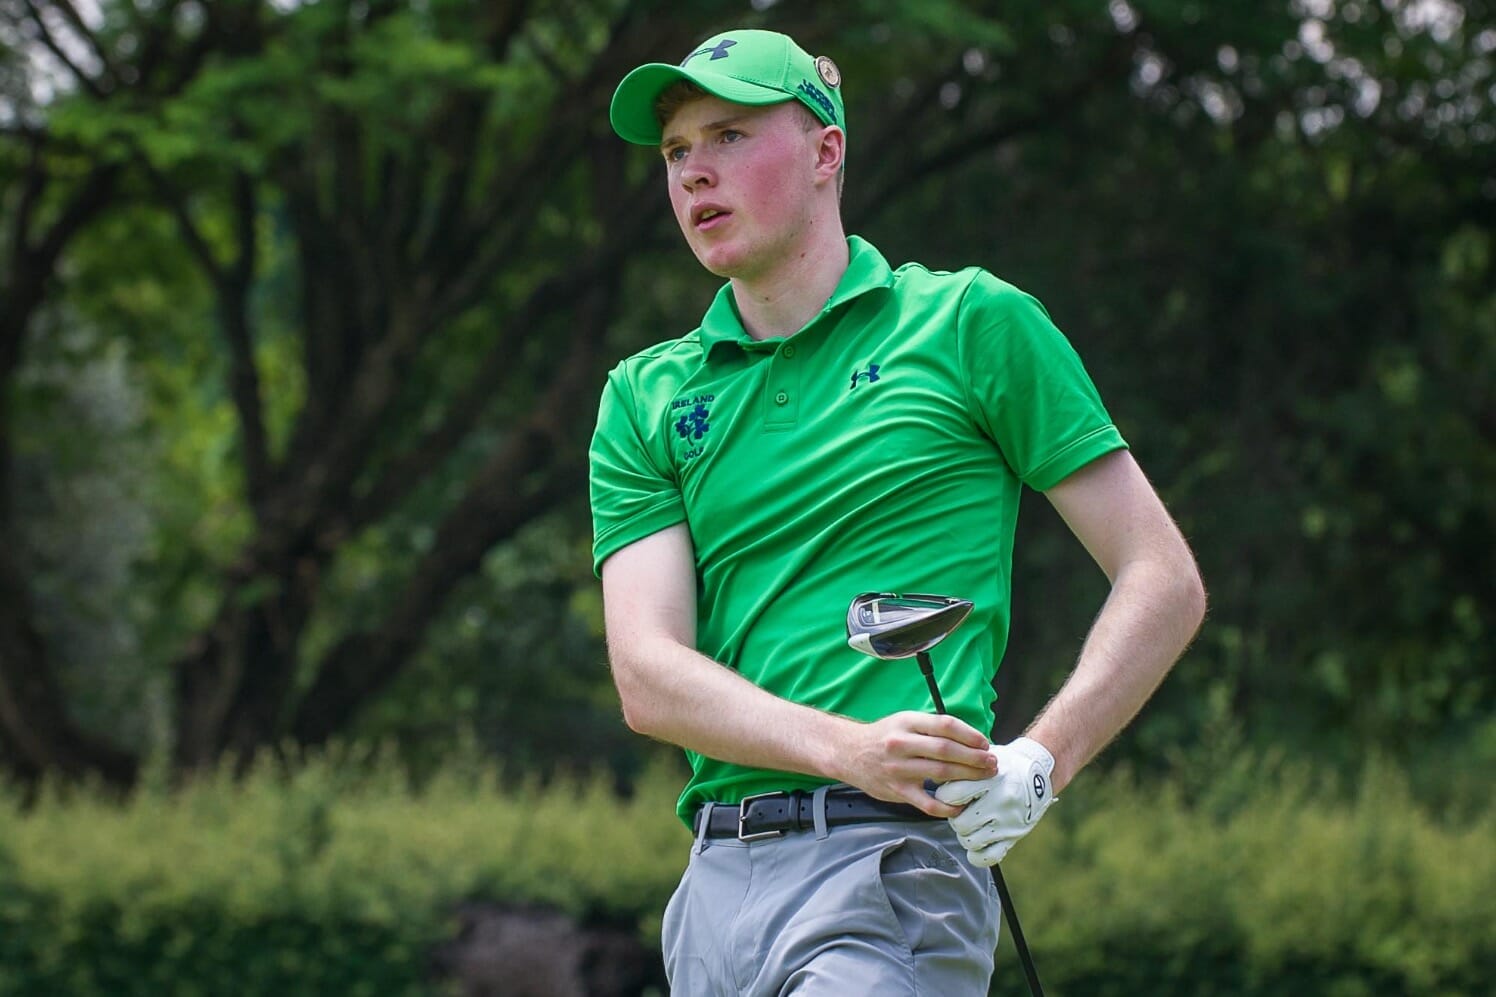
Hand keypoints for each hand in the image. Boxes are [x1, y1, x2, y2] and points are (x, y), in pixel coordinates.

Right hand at [835, 711, 998, 816]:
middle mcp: (902, 744)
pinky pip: (927, 803)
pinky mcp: (897, 790)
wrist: (849, 752)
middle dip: (975, 757)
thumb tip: (969, 740)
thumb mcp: (904, 721)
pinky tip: (960, 805)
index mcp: (907, 722)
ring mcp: (899, 769)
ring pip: (941, 773)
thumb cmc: (883, 736)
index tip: (984, 743)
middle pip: (947, 750)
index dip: (969, 734)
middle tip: (991, 763)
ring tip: (984, 777)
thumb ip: (931, 728)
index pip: (945, 725)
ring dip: (968, 776)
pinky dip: (947, 807)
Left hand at [934, 736, 1055, 865]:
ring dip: (965, 833)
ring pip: (970, 840)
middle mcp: (1000, 802)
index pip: (951, 796)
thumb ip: (959, 770)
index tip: (950, 794)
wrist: (1038, 773)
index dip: (945, 796)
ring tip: (971, 822)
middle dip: (955, 817)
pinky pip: (989, 856)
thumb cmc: (1004, 765)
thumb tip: (933, 781)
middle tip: (961, 810)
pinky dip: (978, 854)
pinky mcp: (1014, 836)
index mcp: (989, 779)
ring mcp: (1008, 822)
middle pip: (959, 822)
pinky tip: (978, 842)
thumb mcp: (982, 759)